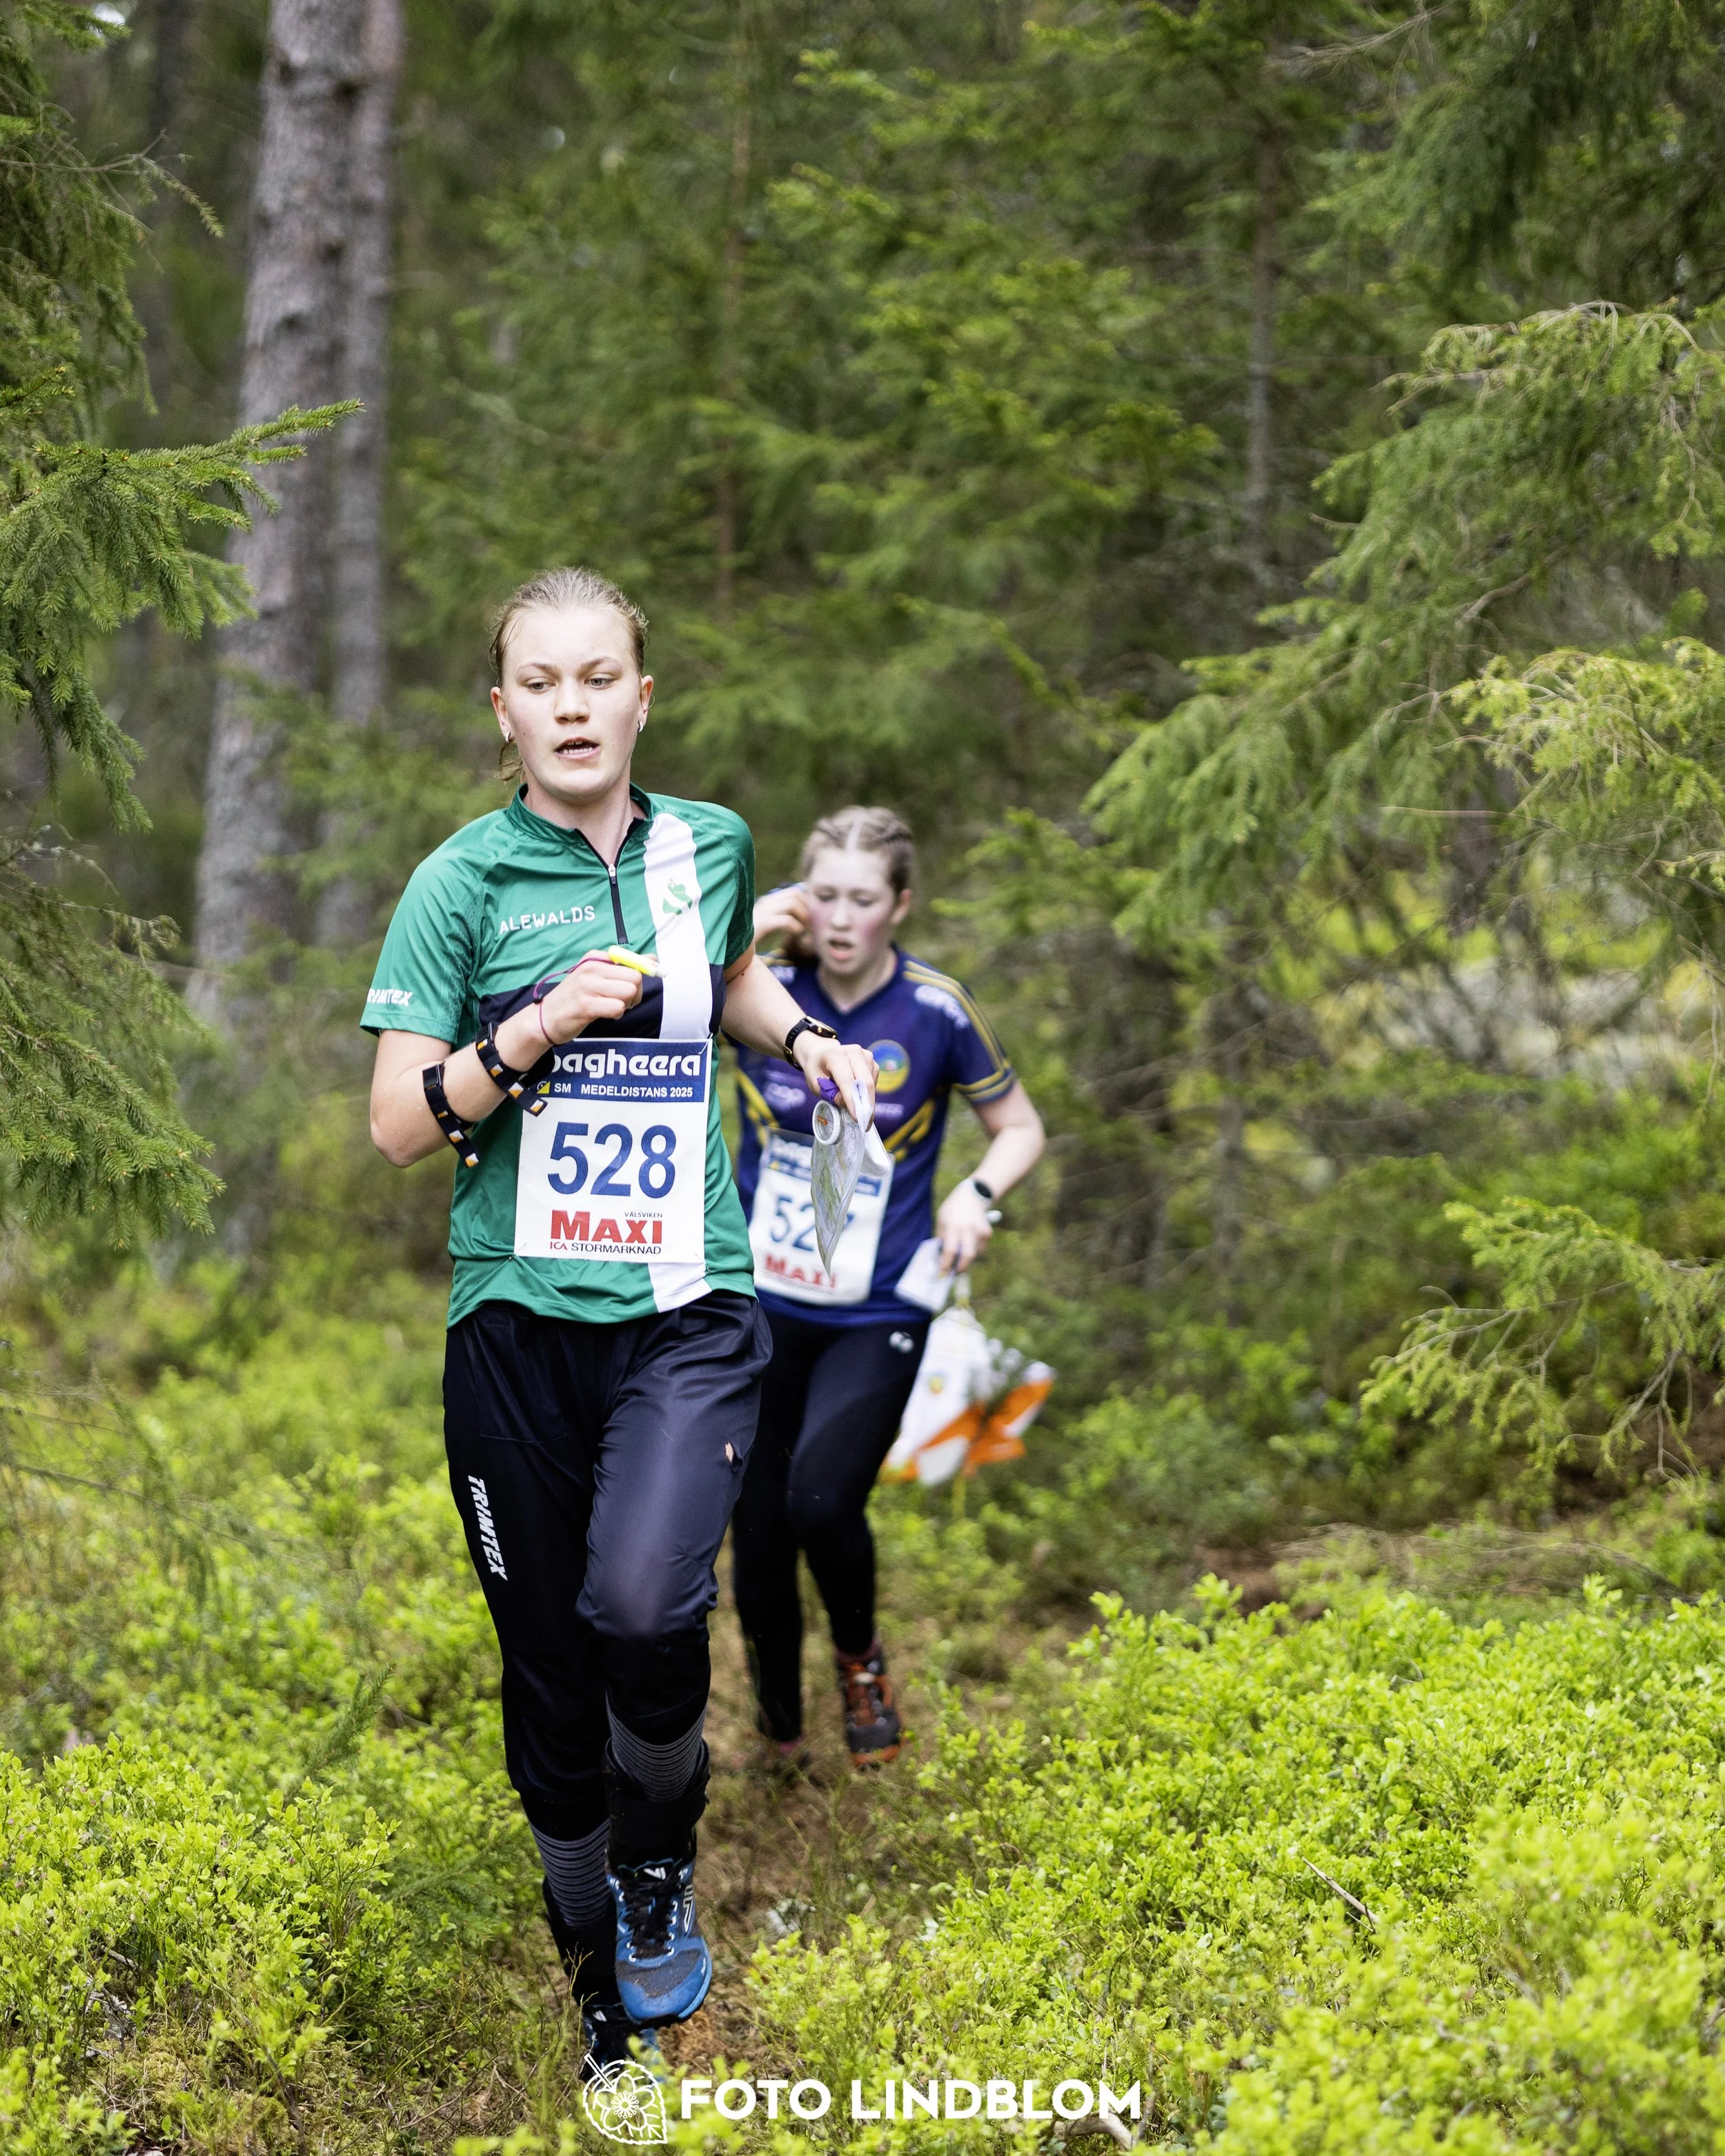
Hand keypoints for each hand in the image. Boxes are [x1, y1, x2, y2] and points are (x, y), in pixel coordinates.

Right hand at [497, 952, 642, 1061]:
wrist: (545, 1018)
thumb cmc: (576, 997)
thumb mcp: (597, 977)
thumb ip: (624, 967)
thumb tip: (654, 958)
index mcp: (596, 958)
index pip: (634, 961)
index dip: (641, 978)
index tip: (634, 988)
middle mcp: (591, 968)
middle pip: (635, 977)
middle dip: (635, 994)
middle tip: (623, 1001)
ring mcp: (587, 986)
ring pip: (628, 992)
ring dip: (626, 1005)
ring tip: (611, 1007)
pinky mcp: (585, 1005)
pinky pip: (617, 1008)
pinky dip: (616, 1014)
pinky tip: (604, 1014)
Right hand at [754, 885, 809, 948]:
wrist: (732, 949)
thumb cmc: (750, 940)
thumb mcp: (766, 925)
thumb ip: (780, 919)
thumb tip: (803, 921)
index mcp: (767, 901)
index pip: (793, 891)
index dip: (806, 902)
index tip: (810, 917)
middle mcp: (765, 902)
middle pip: (796, 893)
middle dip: (807, 908)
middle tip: (809, 923)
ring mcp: (763, 911)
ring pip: (793, 903)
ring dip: (804, 916)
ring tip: (803, 929)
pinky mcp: (762, 923)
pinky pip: (787, 920)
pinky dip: (797, 928)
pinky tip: (797, 935)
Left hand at [793, 1032, 876, 1124]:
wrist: (820, 1052)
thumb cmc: (817, 1069)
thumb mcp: (816, 1085)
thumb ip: (831, 1095)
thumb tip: (851, 1106)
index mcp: (835, 1055)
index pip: (847, 1081)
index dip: (852, 1101)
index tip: (857, 1118)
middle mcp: (852, 1052)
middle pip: (865, 1082)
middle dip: (866, 1105)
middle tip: (865, 1123)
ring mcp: (864, 1054)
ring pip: (871, 1082)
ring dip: (867, 1099)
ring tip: (857, 1108)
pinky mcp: (871, 1060)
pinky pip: (873, 1080)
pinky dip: (867, 1091)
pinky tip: (858, 1093)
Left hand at [936, 1179, 994, 1274]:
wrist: (972, 1196)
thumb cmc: (952, 1209)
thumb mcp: (942, 1220)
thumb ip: (942, 1239)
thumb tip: (940, 1259)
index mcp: (953, 1225)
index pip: (950, 1250)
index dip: (946, 1264)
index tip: (942, 1273)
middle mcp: (968, 1229)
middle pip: (968, 1256)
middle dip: (961, 1268)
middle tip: (954, 1273)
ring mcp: (980, 1231)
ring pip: (974, 1254)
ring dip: (965, 1259)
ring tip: (959, 1257)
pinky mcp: (987, 1233)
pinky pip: (979, 1249)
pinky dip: (972, 1251)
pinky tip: (967, 1244)